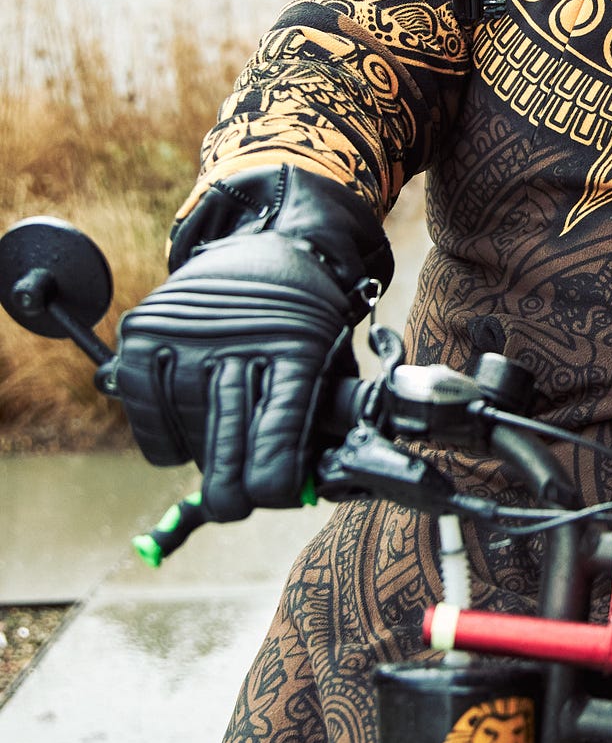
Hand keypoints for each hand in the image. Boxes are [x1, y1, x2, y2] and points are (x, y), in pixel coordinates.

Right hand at [113, 164, 390, 522]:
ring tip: (222, 443)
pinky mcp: (146, 332)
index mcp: (299, 351)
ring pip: (188, 442)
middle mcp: (240, 341)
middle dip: (235, 494)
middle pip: (228, 456)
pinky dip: (166, 441)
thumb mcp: (334, 360)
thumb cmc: (308, 318)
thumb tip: (307, 495)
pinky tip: (187, 431)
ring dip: (204, 457)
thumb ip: (324, 426)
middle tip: (236, 500)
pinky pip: (149, 422)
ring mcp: (187, 335)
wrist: (268, 242)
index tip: (273, 494)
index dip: (275, 491)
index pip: (277, 451)